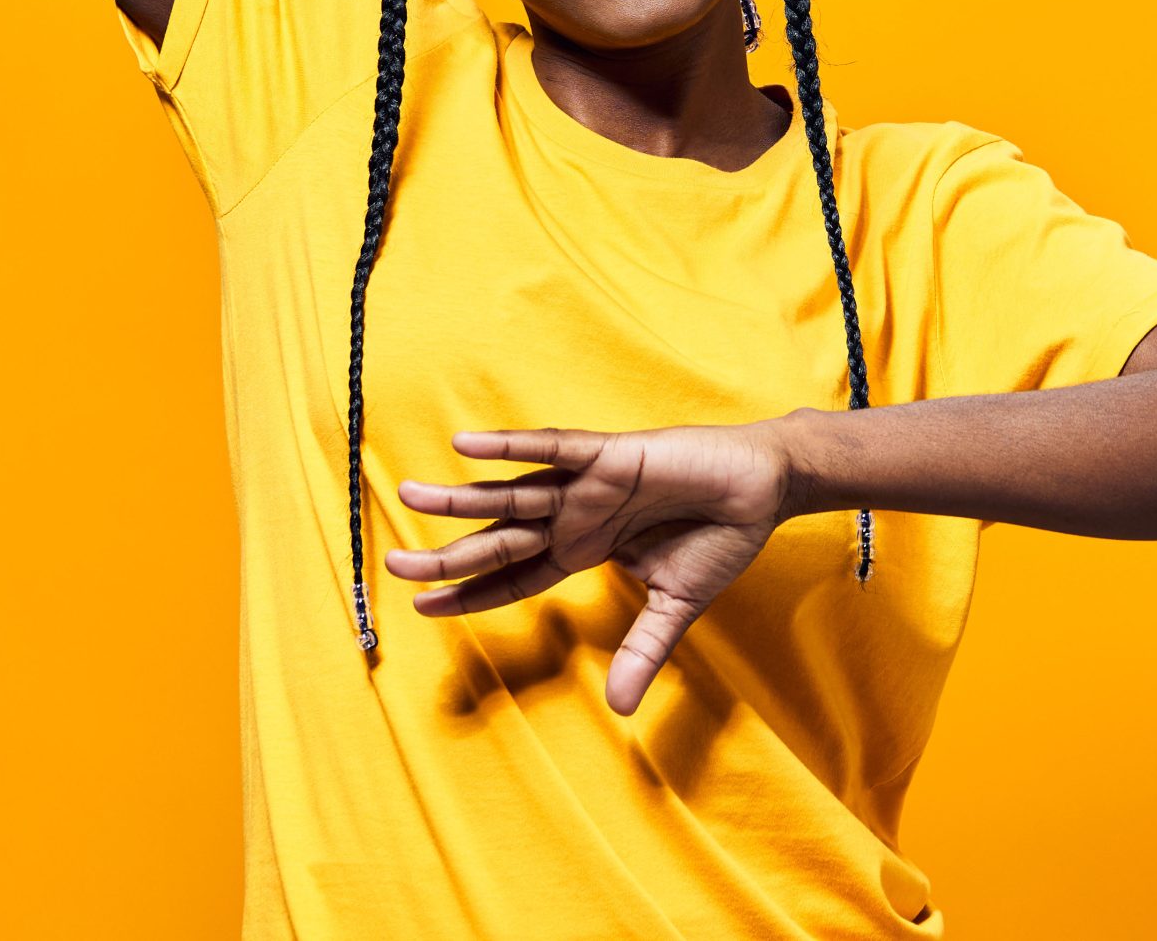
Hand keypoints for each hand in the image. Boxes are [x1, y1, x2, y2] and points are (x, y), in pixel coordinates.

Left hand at [391, 421, 795, 715]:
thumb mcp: (675, 605)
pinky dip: (512, 447)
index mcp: (584, 550)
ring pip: (512, 494)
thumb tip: (622, 712)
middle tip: (393, 562)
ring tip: (409, 496)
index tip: (422, 607)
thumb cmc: (719, 536)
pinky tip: (468, 445)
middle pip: (498, 540)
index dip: (469, 594)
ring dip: (462, 496)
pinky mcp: (611, 457)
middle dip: (447, 554)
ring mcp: (588, 486)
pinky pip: (555, 450)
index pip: (514, 579)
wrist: (764, 488)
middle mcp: (575, 517)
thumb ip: (643, 651)